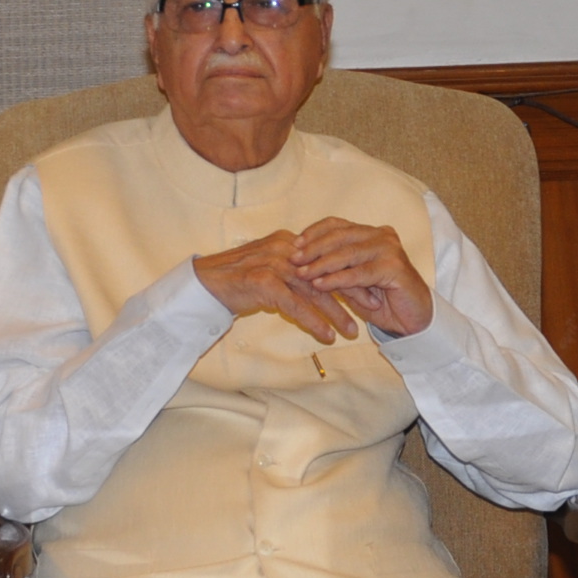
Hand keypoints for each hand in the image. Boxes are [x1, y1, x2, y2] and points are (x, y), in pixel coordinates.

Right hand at [193, 231, 354, 343]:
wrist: (204, 282)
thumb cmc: (237, 279)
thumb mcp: (270, 267)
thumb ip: (294, 271)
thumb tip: (318, 283)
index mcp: (289, 243)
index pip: (327, 259)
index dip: (350, 275)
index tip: (370, 290)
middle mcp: (285, 250)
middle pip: (326, 274)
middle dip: (352, 293)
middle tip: (373, 309)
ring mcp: (274, 265)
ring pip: (314, 291)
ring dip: (336, 313)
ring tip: (353, 331)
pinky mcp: (263, 283)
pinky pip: (296, 305)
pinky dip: (314, 321)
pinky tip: (326, 335)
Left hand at [287, 218, 431, 336]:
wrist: (414, 319)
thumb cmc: (381, 300)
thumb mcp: (351, 281)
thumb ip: (333, 268)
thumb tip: (301, 261)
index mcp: (371, 233)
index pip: (337, 225)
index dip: (313, 233)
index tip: (293, 244)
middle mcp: (382, 236)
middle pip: (340, 235)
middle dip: (313, 248)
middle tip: (293, 260)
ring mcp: (390, 249)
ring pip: (348, 253)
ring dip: (322, 264)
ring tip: (302, 274)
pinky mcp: (395, 268)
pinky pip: (359, 273)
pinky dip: (338, 279)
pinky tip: (321, 285)